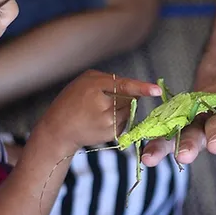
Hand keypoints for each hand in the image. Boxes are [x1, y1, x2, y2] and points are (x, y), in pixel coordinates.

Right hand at [39, 70, 160, 153]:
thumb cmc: (70, 101)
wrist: (58, 130)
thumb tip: (133, 91)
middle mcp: (103, 107)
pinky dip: (117, 118)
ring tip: (98, 110)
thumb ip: (108, 81)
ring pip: (128, 109)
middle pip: (129, 97)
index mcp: (95, 88)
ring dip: (121, 107)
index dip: (142, 88)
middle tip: (102, 99)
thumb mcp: (85, 81)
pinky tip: (100, 120)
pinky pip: (124, 120)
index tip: (157, 90)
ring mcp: (108, 123)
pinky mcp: (111, 134)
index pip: (123, 87)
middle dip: (123, 96)